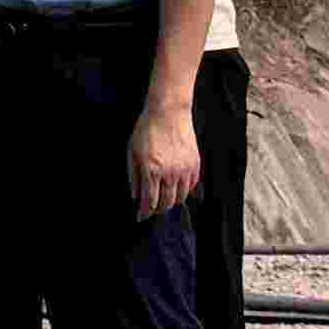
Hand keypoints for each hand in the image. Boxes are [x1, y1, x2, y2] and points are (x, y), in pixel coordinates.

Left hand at [130, 101, 201, 218]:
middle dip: (157, 209)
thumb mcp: (133, 152)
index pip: (150, 202)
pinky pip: (191, 186)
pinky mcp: (195, 164)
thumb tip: (136, 196)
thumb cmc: (147, 129)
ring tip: (164, 198)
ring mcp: (185, 170)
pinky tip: (176, 188)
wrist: (168, 111)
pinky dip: (183, 191)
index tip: (140, 216)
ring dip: (171, 201)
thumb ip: (134, 177)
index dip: (144, 212)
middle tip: (151, 208)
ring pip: (180, 197)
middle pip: (166, 204)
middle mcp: (170, 174)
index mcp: (152, 171)